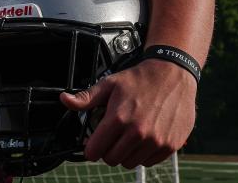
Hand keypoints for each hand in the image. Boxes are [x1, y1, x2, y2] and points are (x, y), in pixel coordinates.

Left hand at [59, 59, 196, 168]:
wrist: (172, 74)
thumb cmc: (140, 79)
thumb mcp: (109, 84)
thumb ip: (86, 97)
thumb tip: (65, 100)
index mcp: (119, 118)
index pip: (95, 150)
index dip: (90, 148)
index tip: (92, 144)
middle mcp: (138, 132)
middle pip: (111, 159)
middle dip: (107, 150)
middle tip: (111, 138)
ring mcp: (155, 141)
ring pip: (130, 163)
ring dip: (125, 153)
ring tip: (127, 136)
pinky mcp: (170, 145)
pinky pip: (148, 162)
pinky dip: (143, 154)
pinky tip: (142, 138)